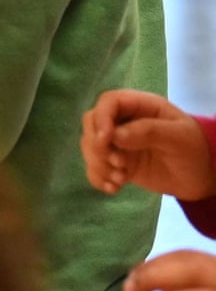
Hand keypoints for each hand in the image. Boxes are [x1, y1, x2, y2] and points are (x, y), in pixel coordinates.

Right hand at [81, 90, 215, 199]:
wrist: (201, 177)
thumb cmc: (193, 150)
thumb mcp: (179, 137)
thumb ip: (149, 131)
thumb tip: (115, 135)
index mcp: (138, 106)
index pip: (109, 102)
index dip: (102, 118)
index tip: (105, 140)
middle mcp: (123, 121)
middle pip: (92, 122)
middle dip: (97, 145)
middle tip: (118, 164)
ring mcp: (118, 142)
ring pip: (90, 145)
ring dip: (98, 163)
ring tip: (121, 179)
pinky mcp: (117, 162)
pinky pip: (95, 166)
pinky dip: (98, 177)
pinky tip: (113, 188)